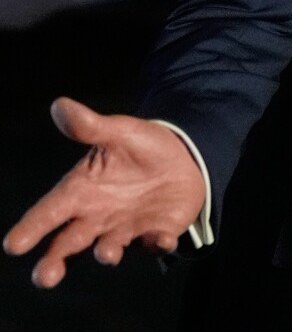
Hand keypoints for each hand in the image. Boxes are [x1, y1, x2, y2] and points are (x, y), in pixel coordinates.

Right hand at [3, 97, 205, 287]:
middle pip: (69, 244)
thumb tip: (60, 105)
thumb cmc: (139, 147)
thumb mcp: (117, 132)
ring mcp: (126, 228)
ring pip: (109, 249)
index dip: (31, 227)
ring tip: (106, 255)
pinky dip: (157, 244)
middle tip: (44, 278)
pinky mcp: (157, 232)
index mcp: (80, 191)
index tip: (13, 245)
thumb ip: (90, 127)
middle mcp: (97, 216)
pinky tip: (161, 240)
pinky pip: (155, 243)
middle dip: (54, 262)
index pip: (49, 211)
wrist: (183, 157)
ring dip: (107, 253)